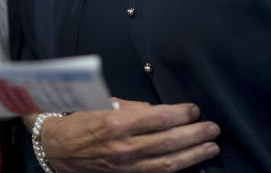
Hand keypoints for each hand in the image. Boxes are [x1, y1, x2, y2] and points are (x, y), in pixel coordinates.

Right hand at [29, 98, 219, 171]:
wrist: (57, 148)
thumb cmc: (81, 121)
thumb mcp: (105, 105)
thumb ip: (134, 108)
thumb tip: (160, 111)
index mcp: (118, 122)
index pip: (160, 118)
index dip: (182, 114)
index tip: (194, 109)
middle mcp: (124, 146)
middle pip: (170, 141)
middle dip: (196, 134)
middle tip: (213, 127)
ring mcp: (126, 165)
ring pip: (169, 163)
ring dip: (194, 155)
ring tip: (211, 146)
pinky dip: (177, 168)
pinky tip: (191, 162)